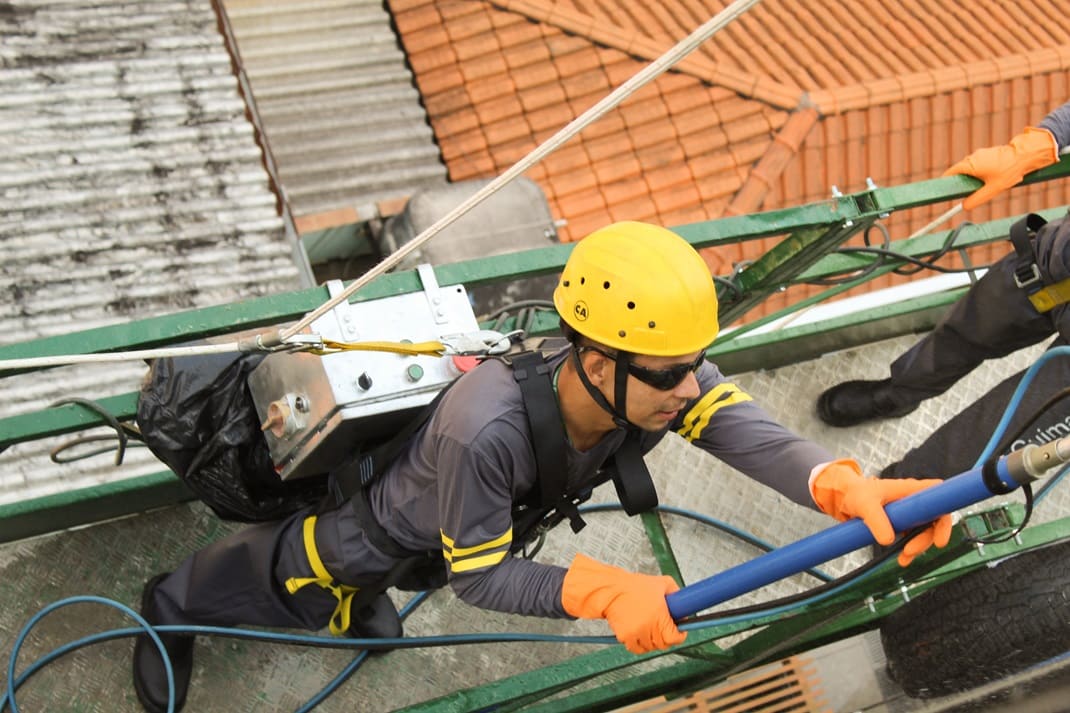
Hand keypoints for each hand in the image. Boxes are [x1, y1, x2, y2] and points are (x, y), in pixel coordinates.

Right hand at [561, 553, 684, 653]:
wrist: (611, 590)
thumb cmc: (634, 586)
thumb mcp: (663, 583)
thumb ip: (677, 594)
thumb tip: (685, 605)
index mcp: (660, 615)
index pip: (675, 638)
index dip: (679, 635)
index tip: (679, 630)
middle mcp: (648, 626)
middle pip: (663, 644)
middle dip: (665, 636)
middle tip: (662, 627)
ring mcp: (636, 633)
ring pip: (650, 647)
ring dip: (651, 641)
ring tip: (648, 627)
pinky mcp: (625, 637)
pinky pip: (636, 648)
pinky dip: (639, 644)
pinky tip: (639, 632)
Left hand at [811, 459, 951, 565]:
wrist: (846, 498)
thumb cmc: (857, 494)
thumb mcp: (864, 504)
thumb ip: (875, 520)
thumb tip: (888, 541)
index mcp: (911, 490)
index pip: (938, 500)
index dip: (944, 519)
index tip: (939, 540)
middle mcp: (916, 501)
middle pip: (934, 521)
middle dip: (926, 539)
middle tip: (910, 551)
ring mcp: (911, 513)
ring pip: (924, 532)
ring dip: (918, 547)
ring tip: (903, 559)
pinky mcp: (904, 523)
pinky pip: (913, 538)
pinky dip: (909, 550)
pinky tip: (902, 560)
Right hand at [944, 127, 1057, 209]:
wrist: (1025, 155)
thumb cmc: (1009, 171)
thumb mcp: (992, 190)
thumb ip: (976, 199)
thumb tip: (964, 206)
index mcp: (970, 165)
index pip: (950, 173)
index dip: (947, 183)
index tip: (947, 191)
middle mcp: (972, 157)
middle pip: (960, 171)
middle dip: (963, 181)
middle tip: (970, 191)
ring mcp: (980, 153)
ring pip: (970, 167)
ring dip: (974, 176)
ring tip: (987, 183)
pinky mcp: (988, 152)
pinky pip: (979, 163)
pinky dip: (981, 171)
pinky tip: (993, 176)